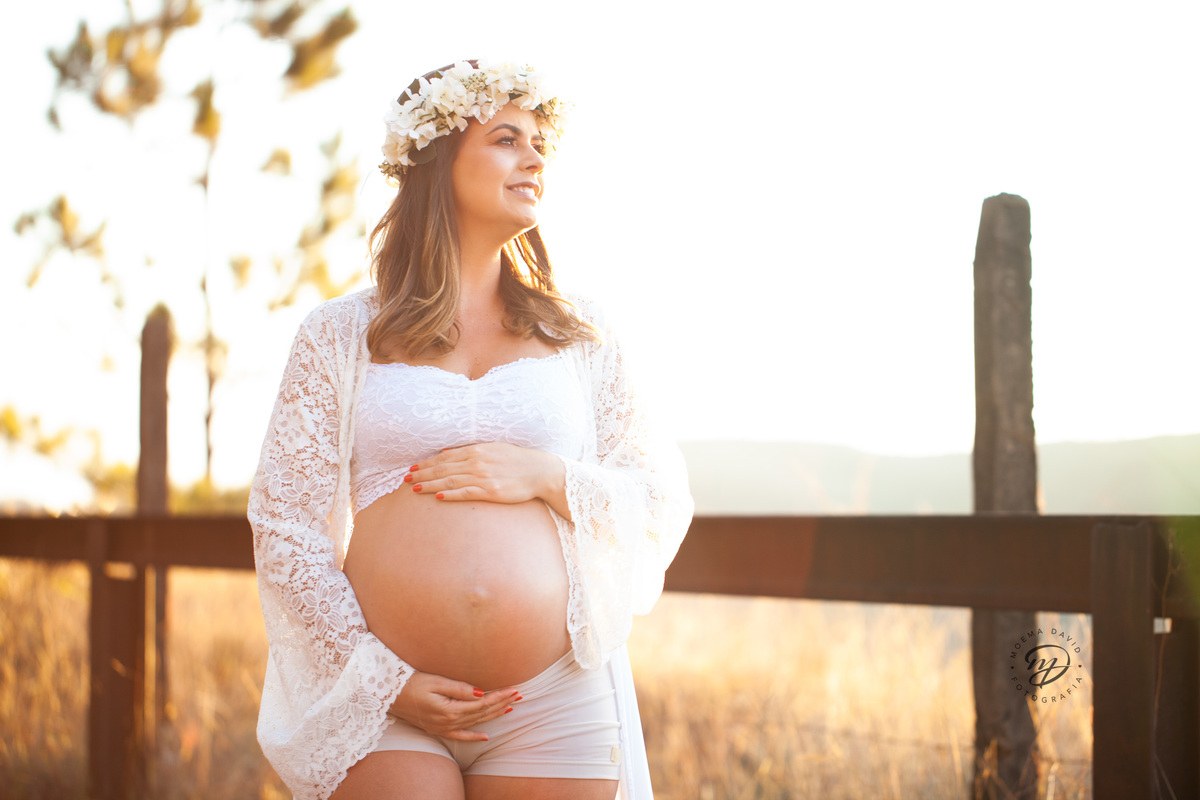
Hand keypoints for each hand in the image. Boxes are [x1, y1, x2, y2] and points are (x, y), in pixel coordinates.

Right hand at [390, 670, 520, 741]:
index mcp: (450, 709)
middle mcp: (448, 721)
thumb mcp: (435, 681)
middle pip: (482, 713)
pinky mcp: (438, 729)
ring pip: (475, 722)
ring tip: (510, 708)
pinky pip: (460, 735)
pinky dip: (474, 735)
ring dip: (493, 715)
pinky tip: (486, 736)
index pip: (482, 703)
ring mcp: (443, 727)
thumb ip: (458, 688)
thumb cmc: (410, 683)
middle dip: (502, 704)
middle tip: (519, 696)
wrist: (388, 695)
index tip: (515, 690)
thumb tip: (480, 693)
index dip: (500, 697)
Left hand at [407, 442, 564, 508]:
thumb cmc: (517, 460)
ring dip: (430, 485)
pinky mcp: (490, 491)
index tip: (413, 468)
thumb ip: (471, 450)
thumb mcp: (493, 448)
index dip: (427, 463)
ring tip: (414, 489)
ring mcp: (483, 477)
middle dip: (422, 474)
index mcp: (477, 450)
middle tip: (405, 479)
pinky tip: (438, 497)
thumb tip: (448, 452)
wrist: (540, 471)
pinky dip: (450, 494)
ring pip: (450, 480)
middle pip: (442, 469)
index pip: (445, 457)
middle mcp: (477, 462)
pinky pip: (466, 493)